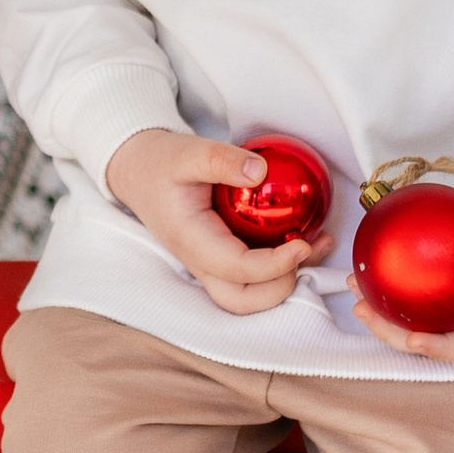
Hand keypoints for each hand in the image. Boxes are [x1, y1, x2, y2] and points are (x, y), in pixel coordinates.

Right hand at [104, 128, 333, 318]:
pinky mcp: (220, 256)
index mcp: (190, 240)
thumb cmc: (160, 163)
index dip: (275, 265)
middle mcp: (199, 261)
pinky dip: (280, 268)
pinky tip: (303, 238)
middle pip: (240, 300)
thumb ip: (220, 159)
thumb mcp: (187, 151)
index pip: (237, 270)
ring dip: (284, 281)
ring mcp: (209, 263)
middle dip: (279, 287)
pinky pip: (251, 277)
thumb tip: (260, 171)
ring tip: (315, 244)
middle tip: (305, 250)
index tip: (302, 242)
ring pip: (247, 296)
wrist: (138, 171)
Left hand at [353, 181, 453, 364]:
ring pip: (418, 321)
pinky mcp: (448, 290)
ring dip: (383, 313)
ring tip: (354, 288)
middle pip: (434, 339)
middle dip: (395, 335)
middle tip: (363, 310)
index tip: (416, 341)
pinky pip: (418, 293)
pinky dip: (392, 284)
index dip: (443, 349)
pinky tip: (370, 265)